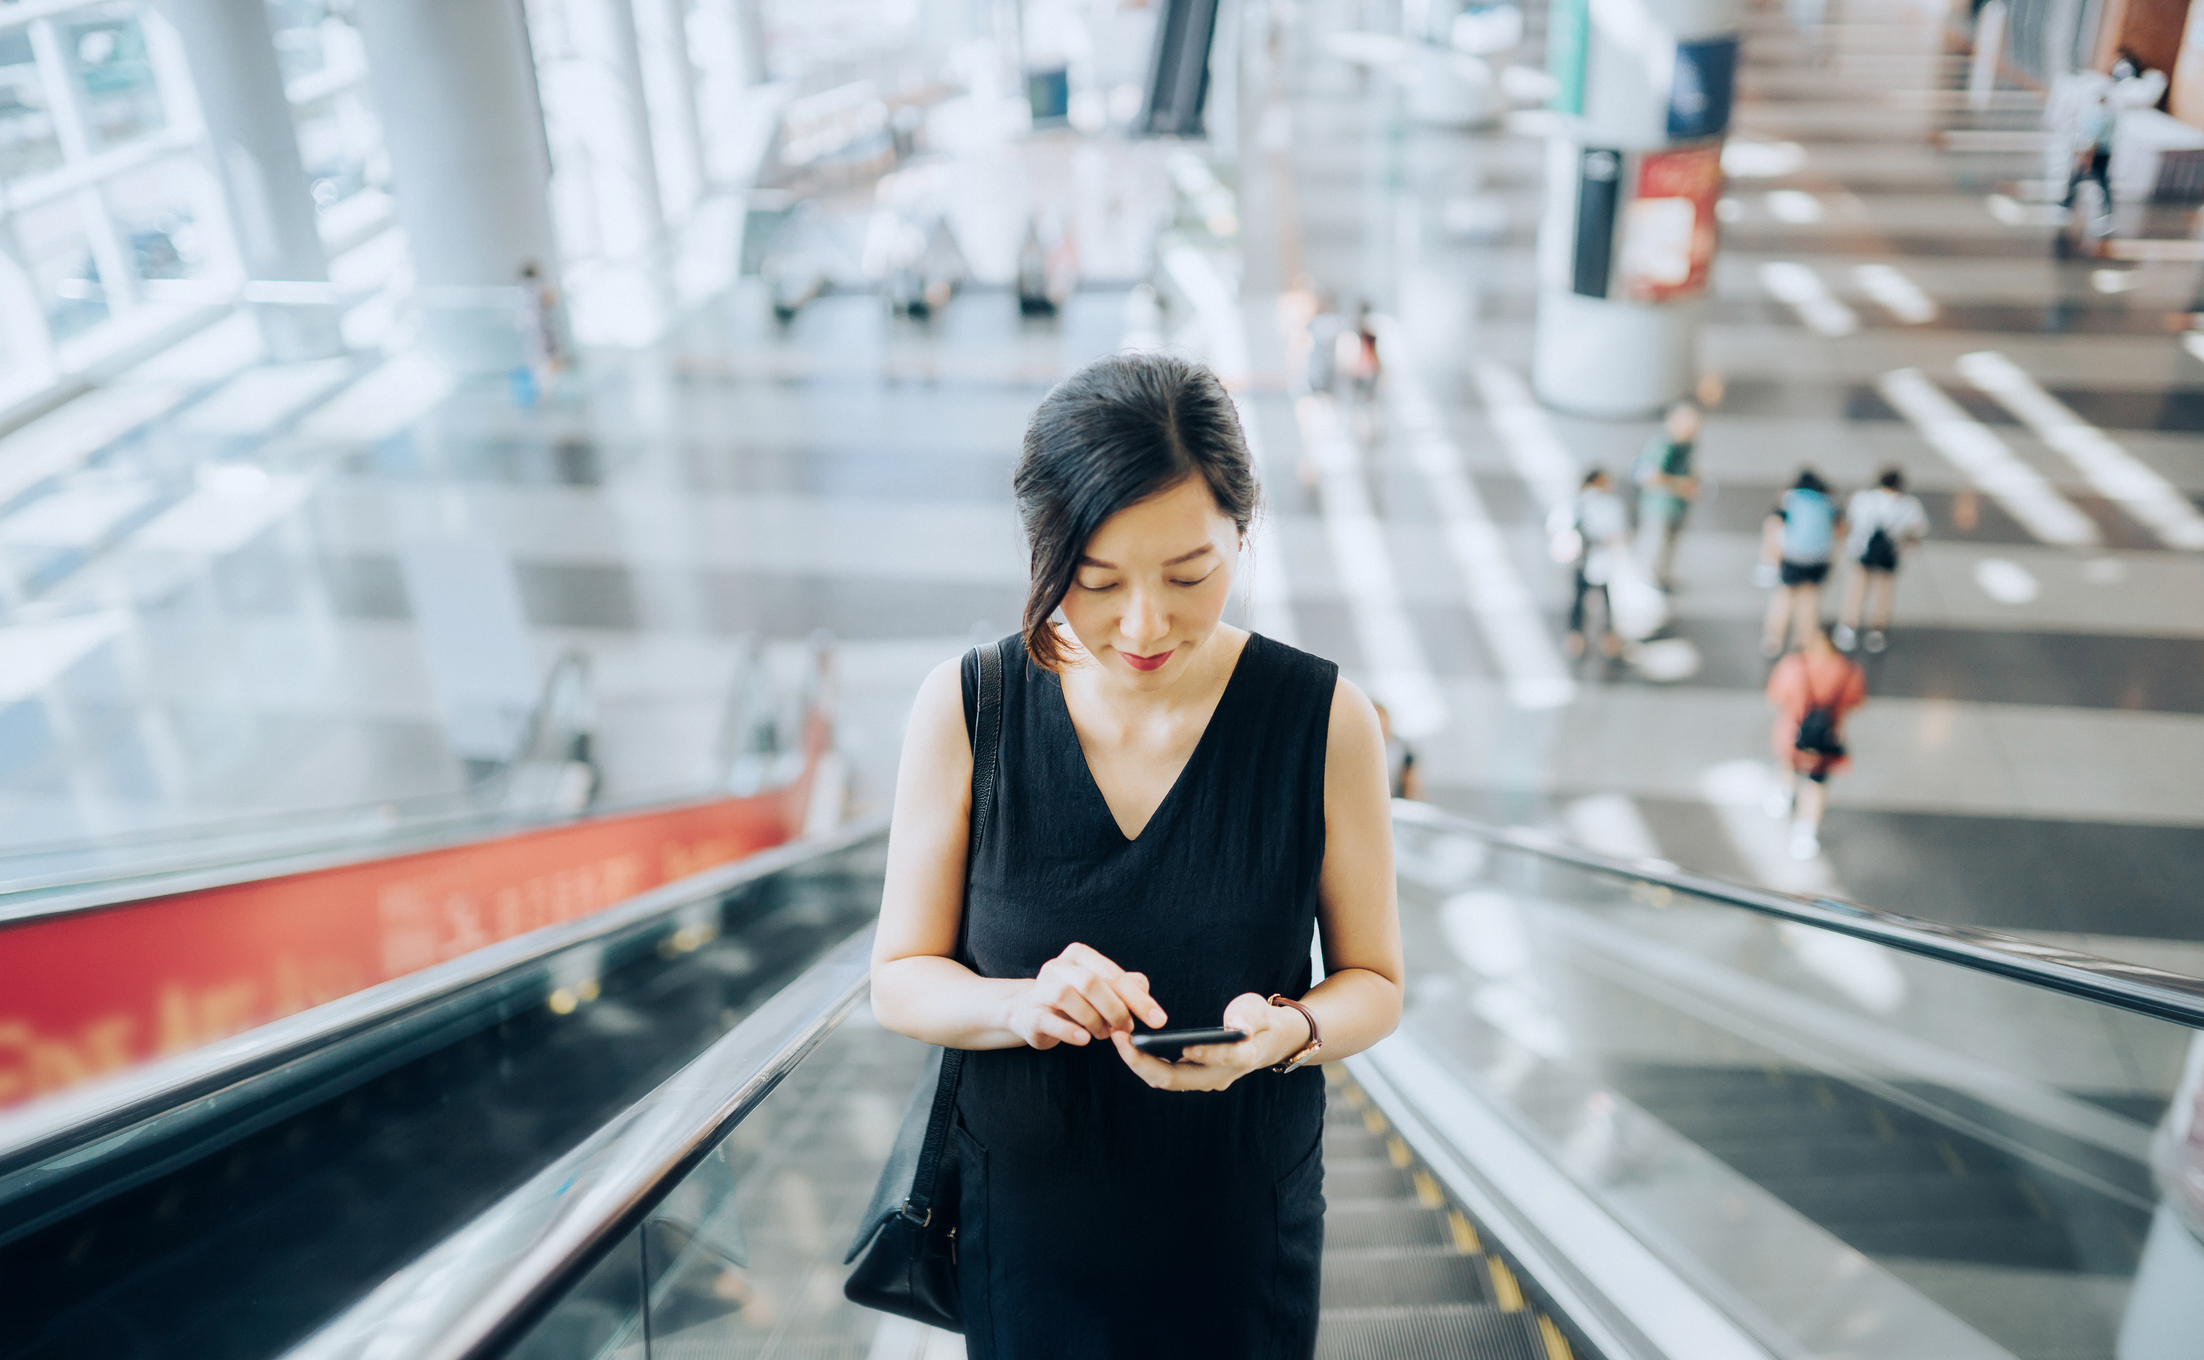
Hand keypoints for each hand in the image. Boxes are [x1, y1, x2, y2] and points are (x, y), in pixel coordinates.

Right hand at [1003, 943, 1167, 1049]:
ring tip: (1103, 1034)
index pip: (1113, 974)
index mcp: (1080, 955)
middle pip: (1091, 983)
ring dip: (1093, 1020)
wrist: (1031, 1012)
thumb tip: (1146, 994)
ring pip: (1068, 997)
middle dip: (1116, 1009)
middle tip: (1127, 1029)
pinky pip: (1048, 1020)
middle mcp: (1058, 966)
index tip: (1159, 1020)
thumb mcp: (1103, 989)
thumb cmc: (1076, 1000)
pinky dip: (1069, 1031)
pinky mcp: (1030, 1014)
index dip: (1138, 998)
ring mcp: (1040, 989)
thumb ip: (1128, 987)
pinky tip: (1084, 1039)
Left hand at [1111, 993, 1311, 1092]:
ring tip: (1118, 1038)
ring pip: (1166, 1080)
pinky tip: (1127, 1043)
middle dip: (1146, 1063)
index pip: (1223, 1059)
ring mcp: (1203, 1080)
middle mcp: (1219, 1076)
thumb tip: (1239, 1028)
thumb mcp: (1258, 1010)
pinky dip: (1143, 1062)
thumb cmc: (1259, 1020)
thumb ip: (1250, 1017)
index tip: (1185, 1044)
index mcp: (1242, 1057)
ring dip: (1139, 1063)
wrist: (1264, 1040)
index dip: (1205, 1053)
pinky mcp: (1191, 1077)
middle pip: (1179, 1079)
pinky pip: (1163, 1075)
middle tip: (1123, 1039)